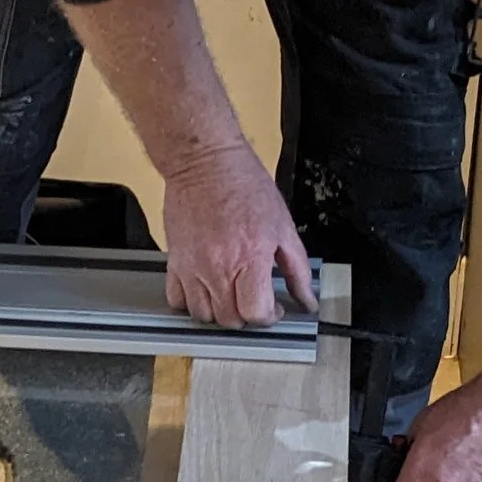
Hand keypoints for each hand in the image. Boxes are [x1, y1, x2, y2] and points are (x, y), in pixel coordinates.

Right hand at [159, 144, 314, 327]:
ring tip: (230, 296)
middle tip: (254, 300)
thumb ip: (297, 268)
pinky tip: (205, 291)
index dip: (269, 317)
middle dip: (246, 316)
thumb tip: (307, 298)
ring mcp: (192, 267)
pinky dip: (191, 303)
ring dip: (219, 313)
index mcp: (250, 257)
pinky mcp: (174, 261)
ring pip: (202, 314)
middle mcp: (218, 267)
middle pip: (229, 319)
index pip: (256, 312)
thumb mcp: (282, 225)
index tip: (273, 308)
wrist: (204, 162)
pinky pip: (176, 299)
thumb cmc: (243, 185)